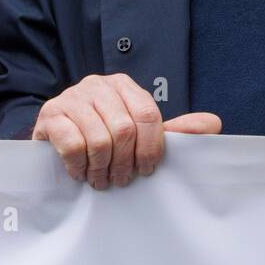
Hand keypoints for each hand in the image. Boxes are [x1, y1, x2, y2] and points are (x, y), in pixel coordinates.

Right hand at [32, 73, 220, 188]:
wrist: (56, 137)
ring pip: (99, 139)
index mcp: (124, 85)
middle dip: (125, 163)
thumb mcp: (139, 132)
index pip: (148, 115)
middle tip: (121, 179)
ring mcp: (71, 97)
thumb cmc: (103, 134)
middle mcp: (98, 85)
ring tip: (100, 178)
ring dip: (101, 168)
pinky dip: (79, 165)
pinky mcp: (50, 114)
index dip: (151, 149)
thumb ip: (174, 130)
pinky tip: (80, 171)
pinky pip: (72, 144)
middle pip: (124, 130)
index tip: (146, 170)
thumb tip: (214, 123)